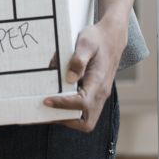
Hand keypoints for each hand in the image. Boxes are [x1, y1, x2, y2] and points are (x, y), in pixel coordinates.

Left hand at [42, 15, 126, 131]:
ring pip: (86, 120)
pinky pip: (85, 111)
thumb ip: (78, 60)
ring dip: (68, 118)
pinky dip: (72, 112)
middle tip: (47, 111)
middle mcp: (101, 93)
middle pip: (86, 122)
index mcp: (98, 81)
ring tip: (50, 109)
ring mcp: (100, 95)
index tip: (46, 100)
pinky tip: (58, 99)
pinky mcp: (96, 94)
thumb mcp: (86, 42)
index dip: (63, 105)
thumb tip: (69, 78)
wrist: (112, 37)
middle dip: (66, 120)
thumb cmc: (97, 39)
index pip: (82, 103)